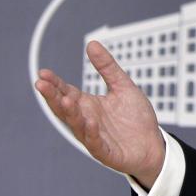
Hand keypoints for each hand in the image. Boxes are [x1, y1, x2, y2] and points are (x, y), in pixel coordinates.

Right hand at [35, 40, 163, 186]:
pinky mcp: (106, 152)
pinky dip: (91, 133)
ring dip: (70, 114)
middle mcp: (86, 120)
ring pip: (77, 126)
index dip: (55, 84)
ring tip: (65, 100)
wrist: (153, 145)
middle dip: (53, 96)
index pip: (66, 92)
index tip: (44, 73)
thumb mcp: (123, 87)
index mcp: (88, 105)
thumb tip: (92, 44)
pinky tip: (89, 122)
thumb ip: (107, 68)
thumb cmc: (135, 118)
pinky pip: (95, 143)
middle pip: (65, 108)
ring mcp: (94, 137)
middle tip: (41, 84)